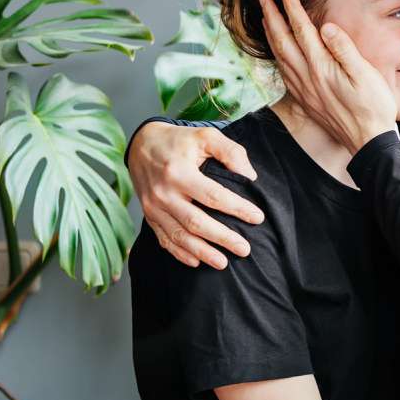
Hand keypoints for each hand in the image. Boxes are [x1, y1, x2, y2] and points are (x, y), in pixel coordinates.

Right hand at [129, 122, 263, 268]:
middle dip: (222, 238)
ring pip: (179, 236)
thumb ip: (231, 152)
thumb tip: (250, 178)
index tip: (258, 218)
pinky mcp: (149, 216)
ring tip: (224, 263)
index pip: (213, 195)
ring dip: (202, 252)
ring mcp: (154, 207)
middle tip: (245, 249)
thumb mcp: (206, 136)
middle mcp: (164, 192)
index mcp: (179, 172)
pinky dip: (180, 253)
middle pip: (196, 222)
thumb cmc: (180, 141)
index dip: (237, 208)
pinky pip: (164, 239)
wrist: (141, 144)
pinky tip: (196, 262)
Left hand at [259, 0, 397, 151]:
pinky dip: (277, 58)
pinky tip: (278, 54)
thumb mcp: (366, 74)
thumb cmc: (374, 107)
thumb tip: (325, 27)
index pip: (302, 30)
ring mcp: (305, 91)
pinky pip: (284, 74)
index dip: (291, 8)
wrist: (369, 142)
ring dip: (271, 36)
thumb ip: (344, 49)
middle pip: (283, 42)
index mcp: (322, 67)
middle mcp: (308, 78)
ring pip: (280, 58)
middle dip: (273, 17)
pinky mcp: (306, 101)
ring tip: (265, 20)